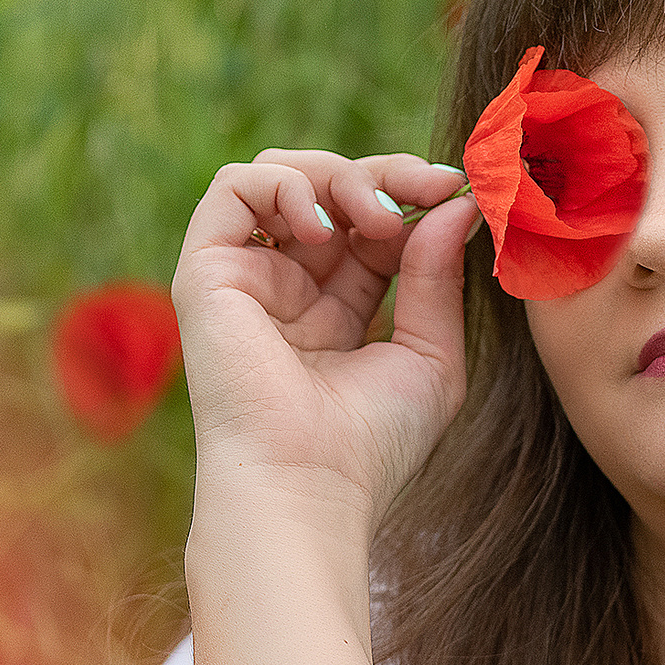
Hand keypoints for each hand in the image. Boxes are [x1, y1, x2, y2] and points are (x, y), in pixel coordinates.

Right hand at [171, 149, 482, 525]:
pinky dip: (284, 185)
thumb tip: (458, 206)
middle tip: (430, 188)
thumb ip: (438, 277)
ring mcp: (245, 277)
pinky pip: (233, 188)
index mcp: (337, 307)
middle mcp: (287, 286)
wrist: (307, 488)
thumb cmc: (370, 446)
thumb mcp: (430, 356)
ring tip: (376, 218)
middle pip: (329, 188)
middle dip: (384, 176)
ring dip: (339, 177)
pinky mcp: (206, 273)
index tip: (457, 194)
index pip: (371, 221)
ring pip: (280, 175)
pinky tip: (324, 230)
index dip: (412, 195)